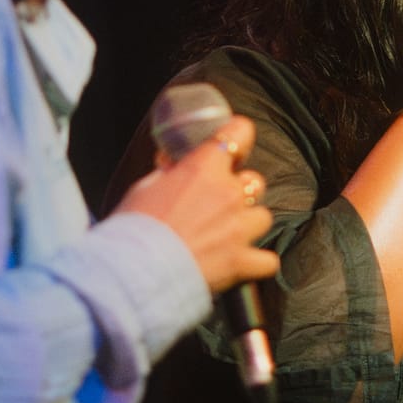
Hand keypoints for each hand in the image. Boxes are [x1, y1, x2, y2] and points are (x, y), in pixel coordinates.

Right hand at [115, 115, 279, 293]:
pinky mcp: (242, 260)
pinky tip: (243, 263)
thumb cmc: (134, 228)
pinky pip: (267, 260)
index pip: (239, 133)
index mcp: (204, 168)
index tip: (236, 143)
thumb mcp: (145, 187)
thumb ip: (167, 174)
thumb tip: (172, 167)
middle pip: (254, 181)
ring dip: (248, 224)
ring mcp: (239, 227)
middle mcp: (228, 193)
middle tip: (218, 203)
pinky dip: (257, 262)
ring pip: (263, 217)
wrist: (135, 270)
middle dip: (240, 191)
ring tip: (228, 236)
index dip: (238, 136)